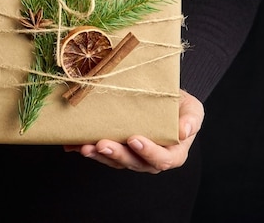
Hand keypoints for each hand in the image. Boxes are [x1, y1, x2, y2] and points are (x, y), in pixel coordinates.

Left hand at [63, 89, 204, 173]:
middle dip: (116, 154)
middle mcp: (150, 159)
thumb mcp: (191, 108)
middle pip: (134, 163)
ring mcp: (130, 156)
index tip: (134, 139)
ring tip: (84, 146)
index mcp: (172, 153)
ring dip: (98, 155)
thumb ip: (191, 119)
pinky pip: (100, 152)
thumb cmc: (178, 106)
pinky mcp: (114, 149)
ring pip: (114, 161)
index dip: (148, 152)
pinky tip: (72, 144)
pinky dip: (86, 148)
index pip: (162, 159)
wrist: (161, 100)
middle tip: (102, 144)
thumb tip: (185, 131)